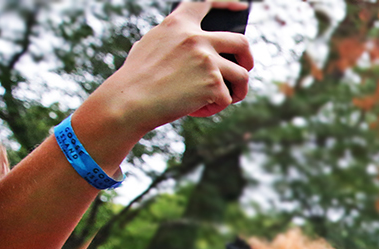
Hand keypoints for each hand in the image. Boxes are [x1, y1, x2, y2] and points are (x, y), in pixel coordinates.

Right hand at [89, 2, 253, 131]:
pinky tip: (196, 109)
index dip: (227, 4)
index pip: (205, 3)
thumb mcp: (151, 45)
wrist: (130, 101)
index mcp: (178, 24)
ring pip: (242, 75)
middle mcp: (196, 38)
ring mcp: (207, 60)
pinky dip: (215, 108)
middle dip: (247, 58)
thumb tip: (200, 47)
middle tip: (244, 68)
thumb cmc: (137, 78)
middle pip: (241, 42)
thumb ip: (176, 41)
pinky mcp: (213, 83)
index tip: (242, 7)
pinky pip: (227, 98)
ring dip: (237, 90)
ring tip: (222, 98)